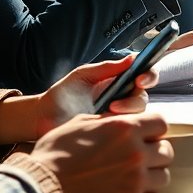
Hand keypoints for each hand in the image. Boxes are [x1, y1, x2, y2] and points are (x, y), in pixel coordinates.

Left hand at [0, 55, 157, 144]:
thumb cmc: (62, 94)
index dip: (148, 75)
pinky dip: (120, 128)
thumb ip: (107, 67)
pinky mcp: (113, 135)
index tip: (140, 80)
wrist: (44, 118)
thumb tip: (131, 57)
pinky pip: (127, 132)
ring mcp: (118, 117)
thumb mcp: (83, 76)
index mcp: (118, 81)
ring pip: (138, 116)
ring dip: (125, 115)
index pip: (143, 75)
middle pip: (143, 97)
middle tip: (114, 104)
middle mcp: (122, 98)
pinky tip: (104, 126)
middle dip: (133, 100)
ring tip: (104, 115)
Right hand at [27, 112, 172, 192]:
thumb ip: (108, 121)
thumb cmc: (56, 153)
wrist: (42, 187)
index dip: (152, 128)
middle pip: (167, 150)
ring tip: (134, 176)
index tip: (144, 134)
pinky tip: (130, 191)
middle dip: (154, 151)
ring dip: (152, 175)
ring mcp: (136, 180)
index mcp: (126, 128)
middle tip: (138, 156)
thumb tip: (121, 120)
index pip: (161, 123)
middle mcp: (136, 153)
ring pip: (164, 176)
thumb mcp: (80, 123)